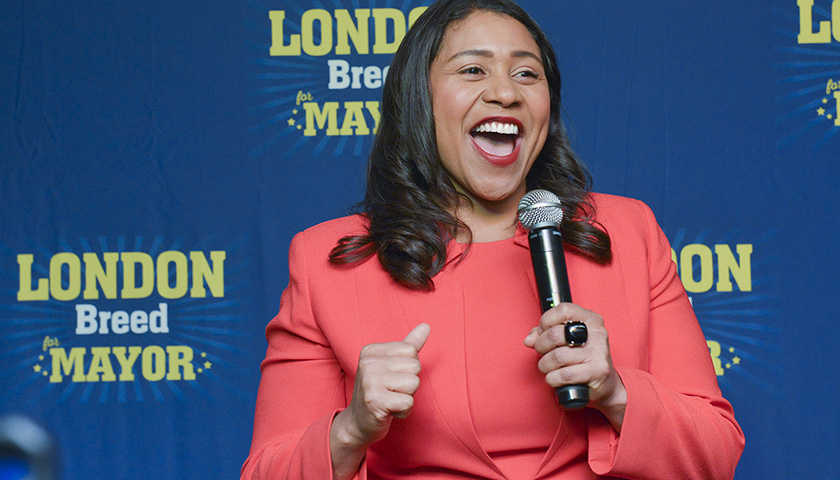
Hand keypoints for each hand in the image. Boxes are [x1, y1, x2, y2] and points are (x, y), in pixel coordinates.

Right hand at [330, 324, 429, 477]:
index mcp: (371, 350)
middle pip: (414, 366)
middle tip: (391, 391)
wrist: (358, 423)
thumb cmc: (380, 392)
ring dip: (407, 397)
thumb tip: (426, 325)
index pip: (411, 351)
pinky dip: (403, 411)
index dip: (408, 368)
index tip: (392, 378)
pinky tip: (389, 411)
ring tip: (391, 400)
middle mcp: (368, 362)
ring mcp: (369, 381)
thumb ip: (409, 345)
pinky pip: (408, 402)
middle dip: (409, 384)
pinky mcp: (374, 401)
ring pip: (414, 383)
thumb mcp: (393, 365)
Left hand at [524, 303, 626, 429]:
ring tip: (548, 367)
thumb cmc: (583, 359)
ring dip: (545, 365)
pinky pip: (564, 375)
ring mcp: (599, 352)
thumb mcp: (566, 341)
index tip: (542, 332)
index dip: (546, 321)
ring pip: (557, 357)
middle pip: (555, 334)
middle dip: (541, 346)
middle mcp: (597, 333)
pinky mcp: (598, 371)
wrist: (605, 384)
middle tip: (543, 353)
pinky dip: (552, 378)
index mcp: (590, 319)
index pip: (563, 310)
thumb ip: (545, 334)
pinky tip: (555, 378)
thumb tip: (529, 339)